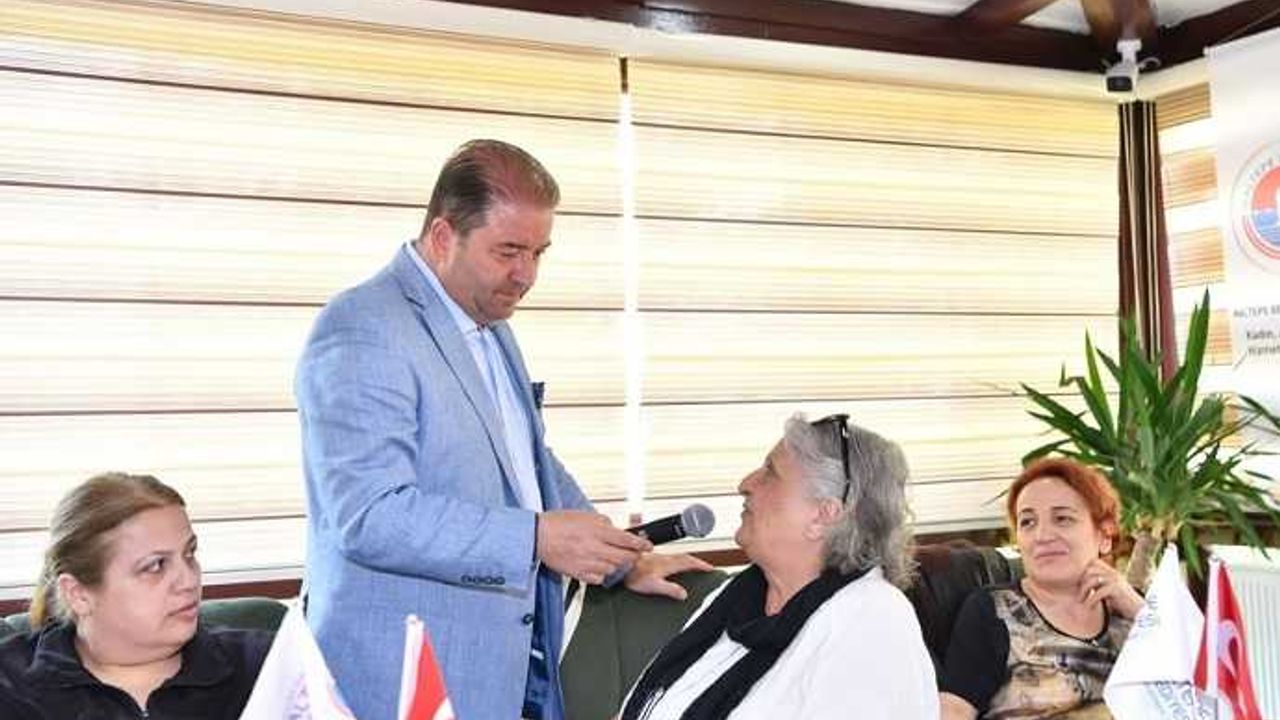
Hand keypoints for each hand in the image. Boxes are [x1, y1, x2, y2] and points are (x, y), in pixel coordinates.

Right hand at [536, 510, 650, 584]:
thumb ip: (603, 522)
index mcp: (597, 531)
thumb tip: (615, 528)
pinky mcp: (579, 573)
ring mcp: (587, 563)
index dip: (641, 544)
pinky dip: (602, 573)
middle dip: (632, 556)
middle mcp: (594, 548)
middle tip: (634, 554)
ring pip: (613, 569)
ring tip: (611, 556)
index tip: (647, 546)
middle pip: (624, 558)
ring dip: (616, 564)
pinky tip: (598, 565)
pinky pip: (599, 578)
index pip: (626, 540)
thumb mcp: (585, 515)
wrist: (538, 536)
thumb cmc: (558, 523)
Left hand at [623, 552, 715, 599]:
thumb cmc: (634, 575)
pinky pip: (666, 557)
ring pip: (676, 556)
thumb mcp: (655, 585)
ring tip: (692, 565)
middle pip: (684, 557)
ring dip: (686, 560)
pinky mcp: (649, 558)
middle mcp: (664, 558)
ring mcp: (656, 557)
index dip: (701, 565)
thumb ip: (670, 589)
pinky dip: (673, 559)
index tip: (710, 568)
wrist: (620, 565)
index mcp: (668, 564)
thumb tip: (684, 594)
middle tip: (704, 566)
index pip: (689, 562)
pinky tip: (670, 563)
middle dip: (696, 562)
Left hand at [1077, 558, 1143, 618]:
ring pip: (1092, 580)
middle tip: (1078, 593)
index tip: (1078, 583)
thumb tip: (1080, 583)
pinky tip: (1088, 606)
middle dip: (1080, 582)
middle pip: (1089, 570)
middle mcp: (1113, 573)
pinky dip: (1091, 600)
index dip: (1083, 571)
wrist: (1139, 611)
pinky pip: (1099, 592)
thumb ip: (1098, 584)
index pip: (1092, 562)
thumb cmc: (1122, 602)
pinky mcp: (1117, 589)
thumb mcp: (1108, 589)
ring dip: (1083, 591)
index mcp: (1111, 571)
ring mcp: (1115, 580)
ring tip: (1080, 601)